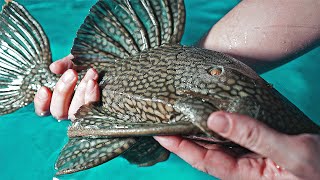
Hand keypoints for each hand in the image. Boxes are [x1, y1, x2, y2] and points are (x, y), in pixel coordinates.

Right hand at [34, 55, 99, 119]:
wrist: (116, 65)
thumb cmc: (93, 65)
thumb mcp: (77, 61)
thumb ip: (65, 64)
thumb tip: (53, 68)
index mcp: (60, 101)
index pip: (44, 109)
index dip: (41, 102)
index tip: (44, 88)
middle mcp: (70, 112)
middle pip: (58, 112)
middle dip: (63, 91)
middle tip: (72, 73)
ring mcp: (84, 115)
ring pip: (75, 113)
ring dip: (80, 93)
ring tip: (90, 73)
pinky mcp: (98, 114)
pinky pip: (92, 112)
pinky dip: (91, 97)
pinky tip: (93, 83)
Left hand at [155, 111, 319, 178]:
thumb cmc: (319, 169)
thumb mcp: (289, 153)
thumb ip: (254, 136)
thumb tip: (215, 119)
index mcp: (244, 174)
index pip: (203, 159)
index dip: (179, 147)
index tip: (159, 133)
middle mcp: (242, 165)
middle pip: (205, 150)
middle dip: (184, 135)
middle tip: (165, 116)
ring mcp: (249, 155)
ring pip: (218, 140)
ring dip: (200, 127)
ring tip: (182, 111)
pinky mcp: (256, 146)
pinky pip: (233, 134)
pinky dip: (221, 122)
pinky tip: (213, 112)